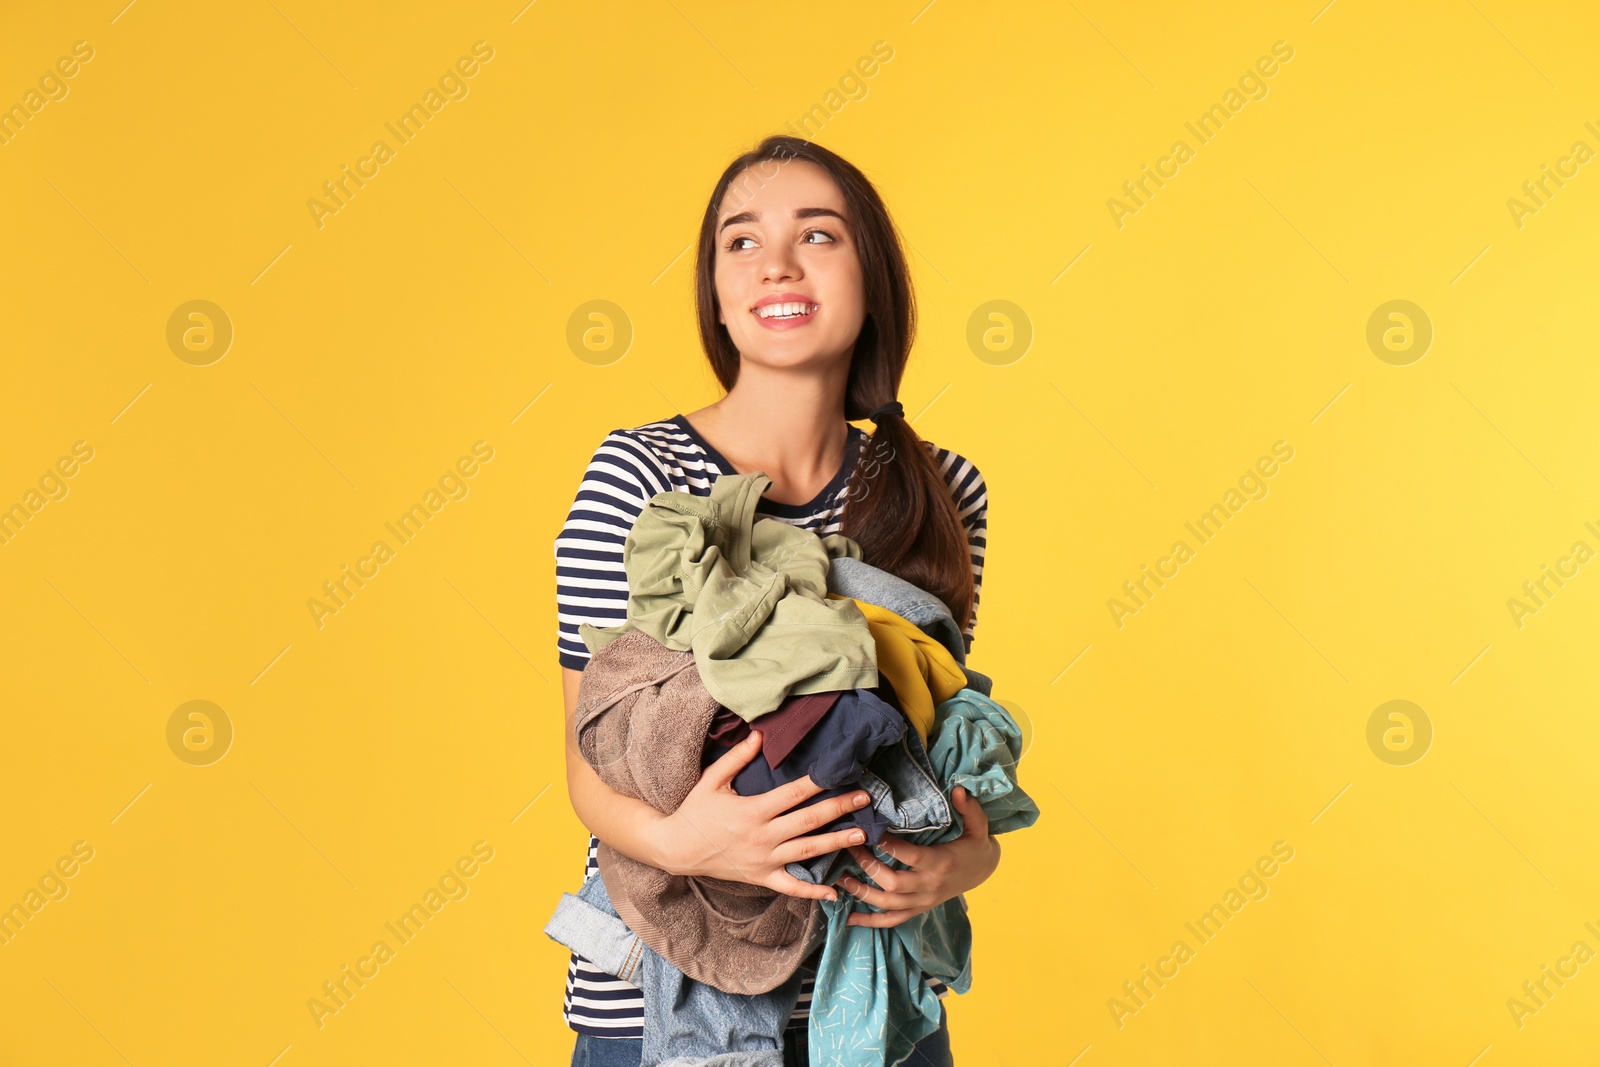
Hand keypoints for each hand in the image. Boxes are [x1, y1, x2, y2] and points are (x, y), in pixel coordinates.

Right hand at [659, 728, 873, 902]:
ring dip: (836, 843)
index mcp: (753, 811)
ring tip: (862, 835)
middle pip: (808, 822)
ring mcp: (764, 860)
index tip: (841, 772)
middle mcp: (763, 837)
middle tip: (864, 798)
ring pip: (807, 852)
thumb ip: (737, 757)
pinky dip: (813, 891)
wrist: (677, 849)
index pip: (794, 794)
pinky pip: (792, 887)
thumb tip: (759, 734)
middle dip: (839, 808)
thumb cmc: (695, 811)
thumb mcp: (712, 780)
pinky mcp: (762, 877)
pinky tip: (835, 892)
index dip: (819, 783)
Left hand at [837, 785, 1000, 926]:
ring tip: (839, 879)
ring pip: (888, 904)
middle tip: (848, 847)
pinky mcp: (918, 909)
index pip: (910, 856)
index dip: (888, 845)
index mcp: (941, 863)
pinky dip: (871, 922)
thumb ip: (969, 807)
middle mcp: (930, 886)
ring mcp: (923, 901)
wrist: (983, 870)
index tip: (869, 829)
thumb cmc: (975, 844)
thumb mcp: (978, 825)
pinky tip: (850, 918)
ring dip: (862, 893)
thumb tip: (957, 789)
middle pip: (892, 883)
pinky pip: (892, 921)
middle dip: (867, 866)